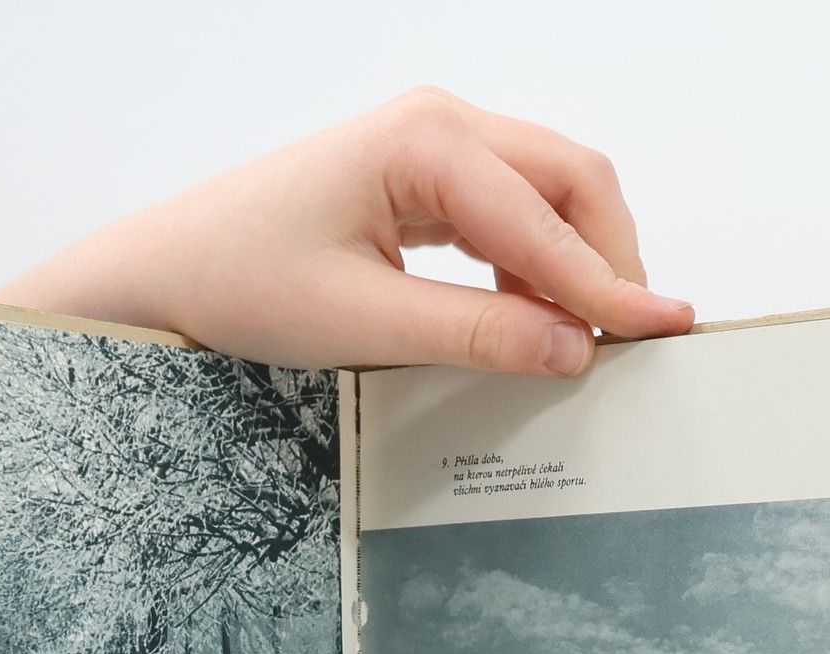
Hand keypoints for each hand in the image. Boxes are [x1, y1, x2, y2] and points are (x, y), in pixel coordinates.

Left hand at [0, 87, 693, 376]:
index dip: (609, 287)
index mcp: (427, 143)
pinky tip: (532, 317)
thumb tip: (571, 351)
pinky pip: (510, 212)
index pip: (549, 221)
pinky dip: (537, 264)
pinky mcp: (423, 176)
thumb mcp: (363, 323)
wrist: (168, 271)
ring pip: (549, 193)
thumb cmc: (240, 281)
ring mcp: (433, 144)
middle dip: (609, 261)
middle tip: (634, 341)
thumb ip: (477, 334)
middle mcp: (440, 125)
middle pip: (571, 182)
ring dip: (576, 264)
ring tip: (583, 341)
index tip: (661, 333)